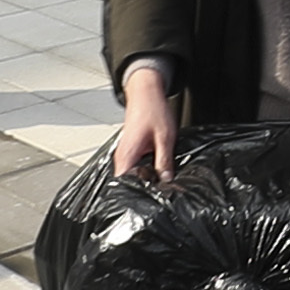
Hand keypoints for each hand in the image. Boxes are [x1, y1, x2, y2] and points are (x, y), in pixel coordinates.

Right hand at [110, 57, 180, 182]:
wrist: (146, 92)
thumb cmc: (153, 110)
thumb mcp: (165, 138)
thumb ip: (165, 161)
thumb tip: (167, 180)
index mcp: (127, 154)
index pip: (124, 183)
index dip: (137, 193)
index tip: (152, 197)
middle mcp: (122, 155)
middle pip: (127, 181)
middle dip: (142, 188)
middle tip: (159, 192)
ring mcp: (124, 152)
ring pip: (131, 174)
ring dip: (144, 179)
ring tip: (159, 182)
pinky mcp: (129, 149)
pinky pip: (134, 166)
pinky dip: (144, 170)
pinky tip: (155, 171)